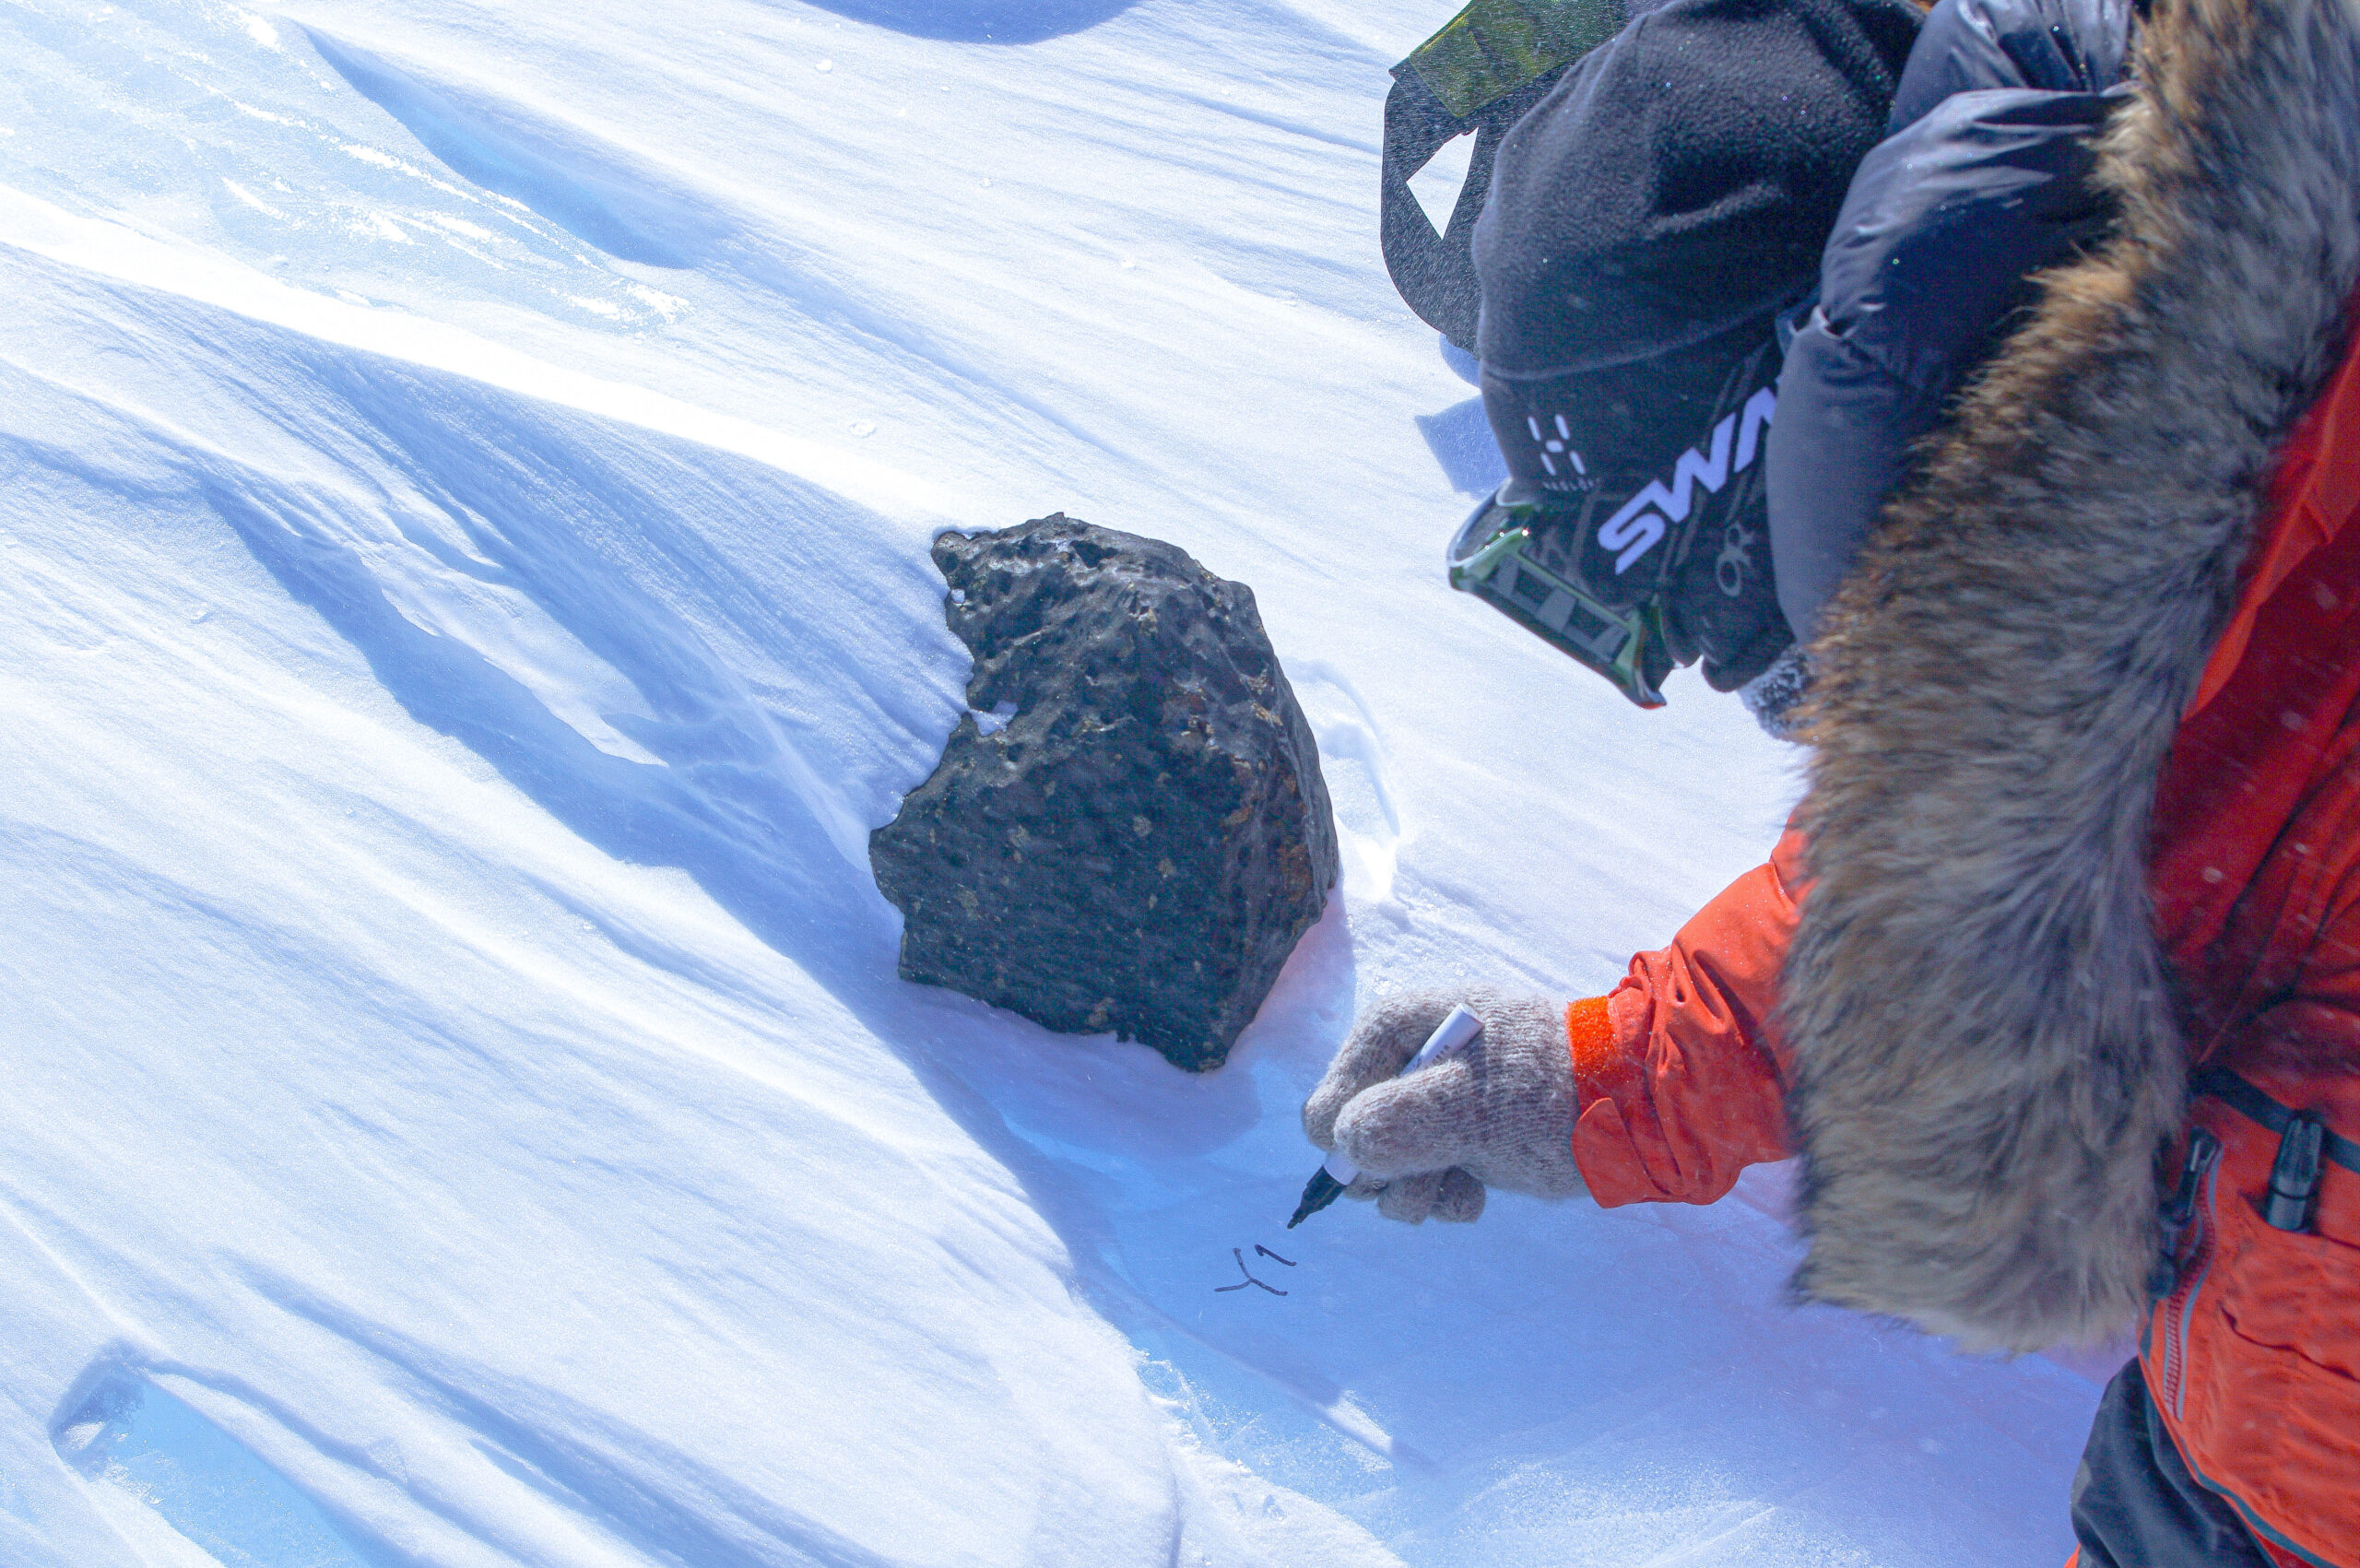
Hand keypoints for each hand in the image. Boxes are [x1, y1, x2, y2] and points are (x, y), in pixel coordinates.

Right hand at [1302, 988, 1586, 1223]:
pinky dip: (1446, 1195)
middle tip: (1437, 1171)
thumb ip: (1395, 1122)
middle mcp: (1406, 1063)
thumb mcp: (1473, 1104)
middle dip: (1389, 1171)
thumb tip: (1345, 1148)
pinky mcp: (1456, 1139)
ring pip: (1381, 1172)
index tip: (1404, 1153)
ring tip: (1467, 1181)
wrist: (1633, 1111)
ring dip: (1420, 1191)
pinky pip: (1418, 1183)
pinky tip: (1480, 1190)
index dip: (1356, 1141)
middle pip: (1350, 1143)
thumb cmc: (1551, 1094)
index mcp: (1397, 1028)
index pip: (1327, 1106)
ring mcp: (1431, 1104)